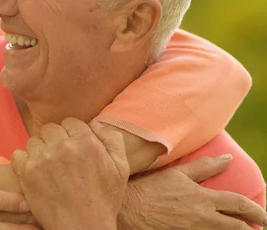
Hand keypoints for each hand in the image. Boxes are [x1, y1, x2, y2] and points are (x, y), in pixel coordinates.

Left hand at [11, 118, 129, 229]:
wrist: (83, 227)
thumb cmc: (103, 200)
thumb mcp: (121, 168)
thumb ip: (112, 139)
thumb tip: (96, 123)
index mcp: (86, 141)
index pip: (70, 122)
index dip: (71, 135)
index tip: (72, 149)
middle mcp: (63, 146)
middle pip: (50, 129)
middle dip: (54, 141)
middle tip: (60, 159)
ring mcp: (43, 159)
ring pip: (34, 141)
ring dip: (39, 151)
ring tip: (48, 168)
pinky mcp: (27, 173)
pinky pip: (18, 154)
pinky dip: (23, 162)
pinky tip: (34, 172)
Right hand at [119, 155, 266, 228]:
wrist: (128, 210)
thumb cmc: (149, 188)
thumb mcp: (177, 174)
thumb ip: (203, 167)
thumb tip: (227, 159)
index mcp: (203, 198)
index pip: (239, 204)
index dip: (256, 211)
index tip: (264, 217)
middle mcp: (203, 217)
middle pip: (237, 228)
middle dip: (251, 228)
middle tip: (257, 228)